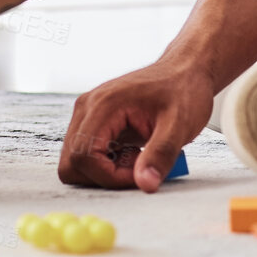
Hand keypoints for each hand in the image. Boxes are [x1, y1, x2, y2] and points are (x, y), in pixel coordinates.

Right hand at [59, 58, 214, 190]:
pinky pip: (86, 154)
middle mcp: (88, 107)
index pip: (83, 155)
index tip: (139, 175)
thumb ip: (160, 155)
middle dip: (103, 177)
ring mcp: (88, 113)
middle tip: (136, 168)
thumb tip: (145, 184)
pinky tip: (131, 154)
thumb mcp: (179, 126)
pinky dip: (106, 164)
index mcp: (104, 105)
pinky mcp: (94, 121)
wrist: (185, 71)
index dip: (110, 176)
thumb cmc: (183, 91)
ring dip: (104, 171)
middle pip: (71, 162)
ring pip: (75, 161)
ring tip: (135, 158)